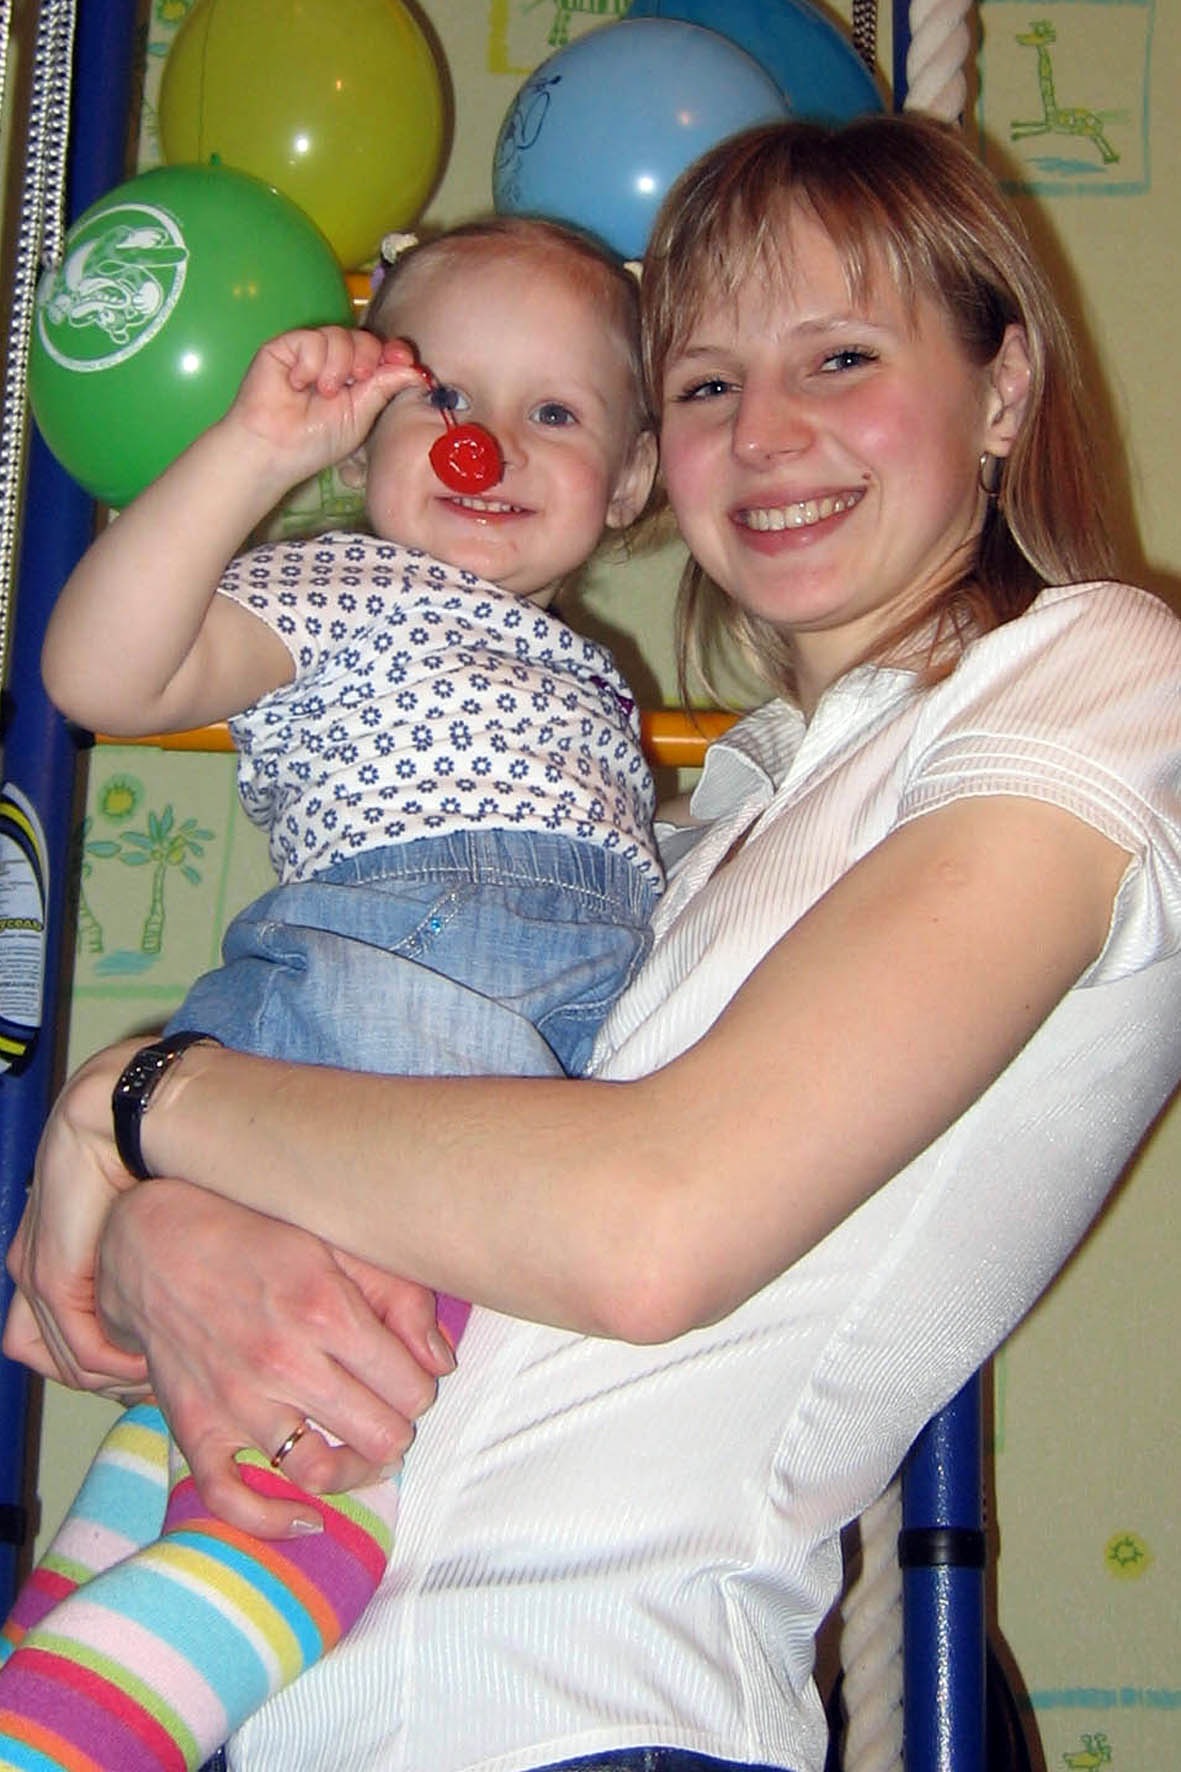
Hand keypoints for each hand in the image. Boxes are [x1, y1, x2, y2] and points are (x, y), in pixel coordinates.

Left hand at [4, 1038, 151, 1394]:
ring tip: (160, 1375)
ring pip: (72, 1362)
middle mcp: (32, 1267)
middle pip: (62, 1355)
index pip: (64, 1332)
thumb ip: (153, 1252)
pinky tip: (153, 1364)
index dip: (111, 1358)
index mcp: (52, 1248)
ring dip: (119, 1378)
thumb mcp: (152, 1212)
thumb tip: (186, 1291)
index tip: (153, 1365)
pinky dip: (120, 1367)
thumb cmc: (152, 1149)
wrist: (124, 1112)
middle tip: (157, 1381)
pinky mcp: (54, 1279)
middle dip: (114, 1377)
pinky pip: (84, 1351)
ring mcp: (36, 1276)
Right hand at [97, 1180, 451, 1536]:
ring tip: (363, 1452)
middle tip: (389, 1412)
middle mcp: (283, 1363)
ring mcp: (236, 1401)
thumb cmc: (256, 1239)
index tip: (410, 1377)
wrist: (155, 1244)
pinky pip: (231, 1499)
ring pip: (318, 1471)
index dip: (422, 1388)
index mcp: (326, 1311)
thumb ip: (400, 1297)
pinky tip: (306, 1517)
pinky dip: (272, 1521)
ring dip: (355, 1471)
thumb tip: (442, 1361)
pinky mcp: (195, 1427)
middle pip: (378, 1435)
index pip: (412, 1388)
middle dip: (397, 1428)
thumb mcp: (337, 1245)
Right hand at [226, 325, 420, 485]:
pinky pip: (312, 339)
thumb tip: (416, 370)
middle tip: (356, 382)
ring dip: (337, 365)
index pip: (380, 352)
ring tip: (323, 392)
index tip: (404, 359)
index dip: (394, 351)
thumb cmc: (315, 441)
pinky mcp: (285, 346)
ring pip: (339, 335)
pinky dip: (311, 363)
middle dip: (367, 357)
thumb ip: (383, 388)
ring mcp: (309, 351)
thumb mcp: (359, 416)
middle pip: (363, 339)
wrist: (275, 449)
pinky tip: (298, 384)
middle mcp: (334, 361)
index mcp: (355, 379)